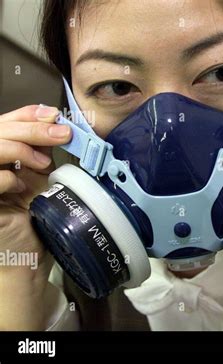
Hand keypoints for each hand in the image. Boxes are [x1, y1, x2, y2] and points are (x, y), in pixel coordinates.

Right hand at [0, 105, 70, 328]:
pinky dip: (5, 178)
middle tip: (62, 133)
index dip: (26, 114)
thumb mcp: (39, 175)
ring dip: (19, 149)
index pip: (4, 122)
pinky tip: (19, 186)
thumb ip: (40, 150)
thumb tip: (56, 122)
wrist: (28, 252)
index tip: (54, 115)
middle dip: (32, 128)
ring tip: (42, 163)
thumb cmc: (35, 214)